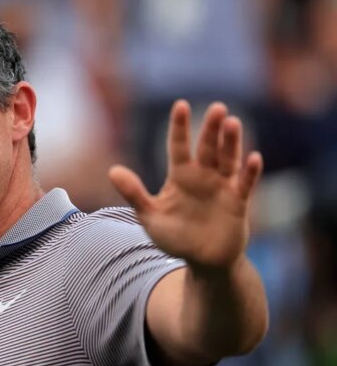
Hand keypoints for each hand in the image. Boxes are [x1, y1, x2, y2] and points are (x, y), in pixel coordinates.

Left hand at [109, 100, 262, 269]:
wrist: (202, 261)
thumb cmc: (175, 237)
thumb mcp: (150, 216)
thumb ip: (134, 194)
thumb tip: (112, 170)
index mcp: (180, 176)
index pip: (178, 146)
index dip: (179, 127)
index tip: (180, 105)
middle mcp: (203, 176)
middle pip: (207, 148)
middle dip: (211, 129)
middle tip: (216, 108)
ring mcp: (222, 187)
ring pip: (228, 160)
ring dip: (231, 143)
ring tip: (232, 122)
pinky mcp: (238, 203)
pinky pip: (245, 185)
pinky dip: (249, 172)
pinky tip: (254, 158)